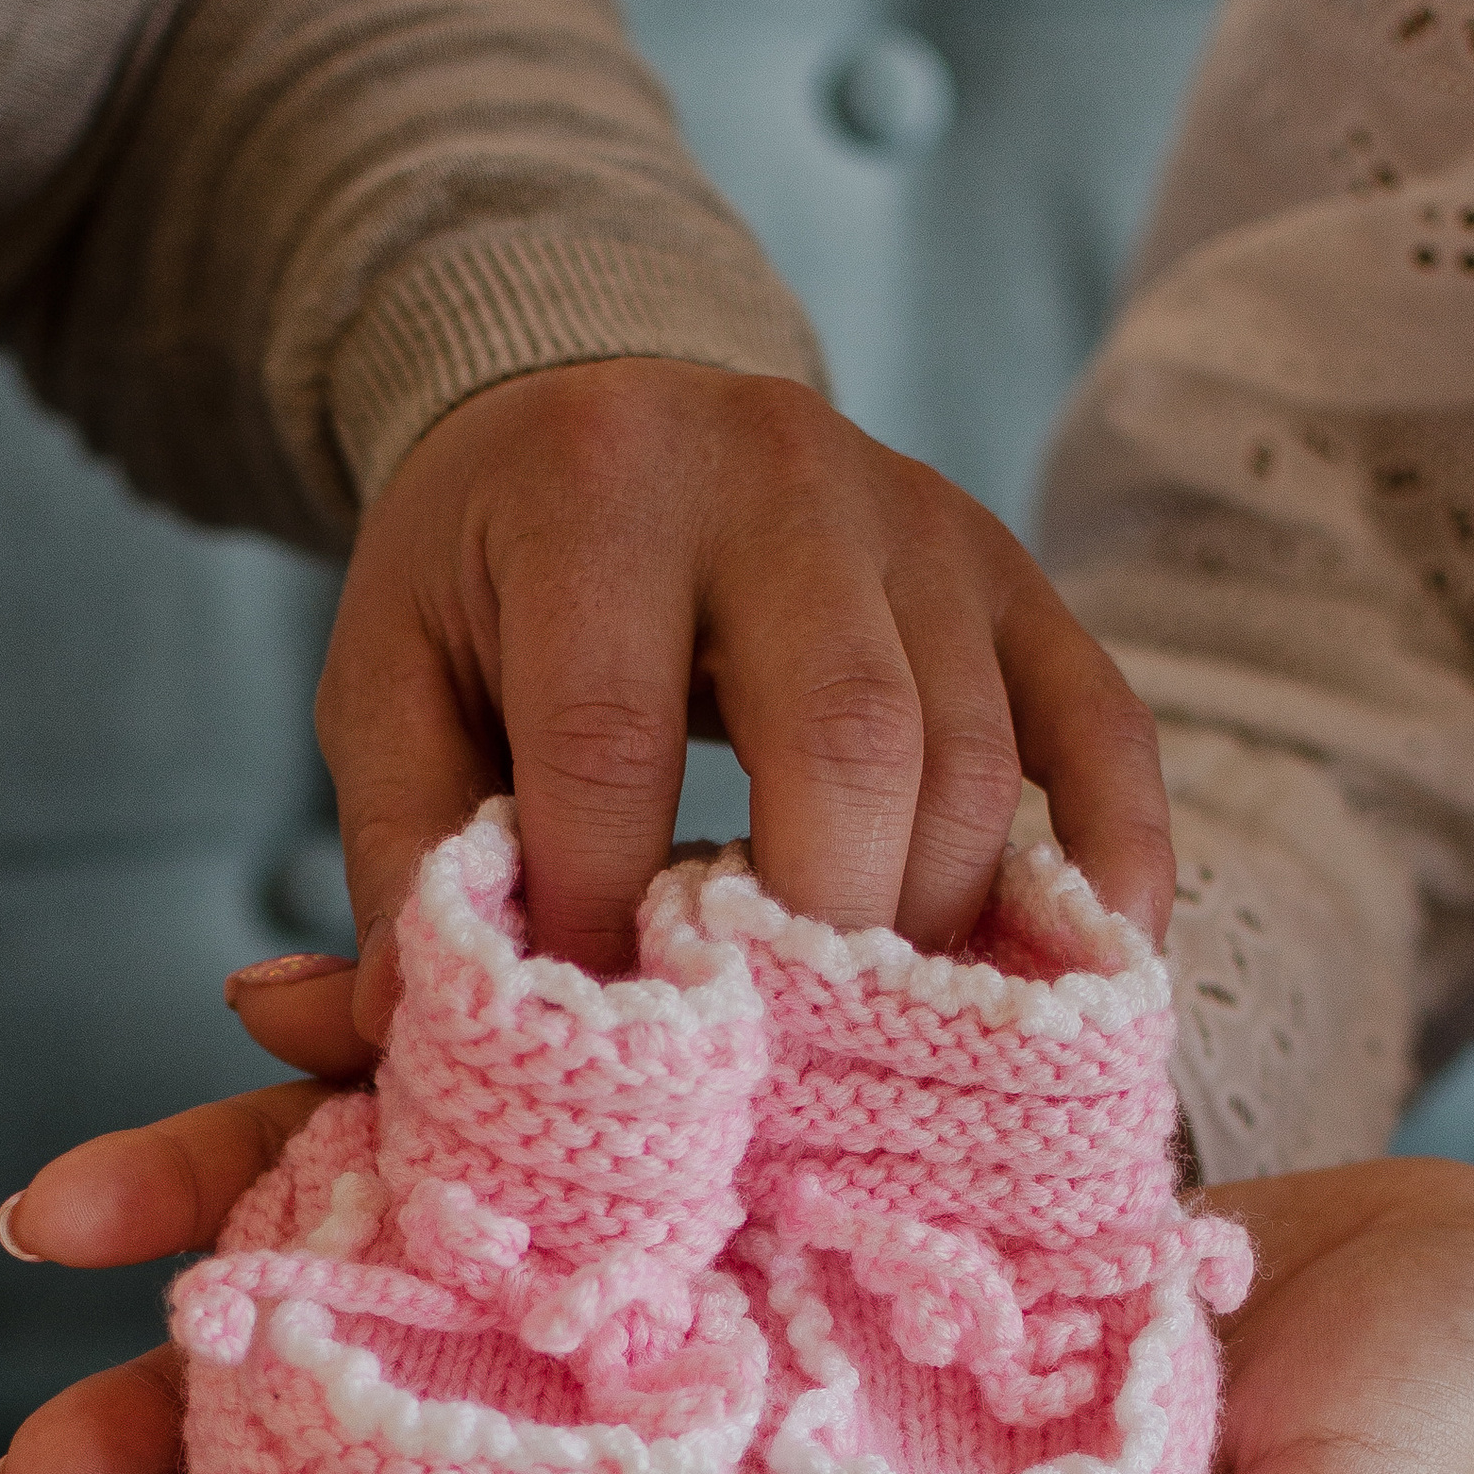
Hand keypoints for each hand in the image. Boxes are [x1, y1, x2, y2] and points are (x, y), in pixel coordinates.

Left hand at [0, 351, 1173, 1473]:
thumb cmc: (486, 589)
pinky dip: (1110, 866)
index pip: (614, 746)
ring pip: (982, 756)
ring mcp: (925, 523)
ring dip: (939, 935)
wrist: (599, 396)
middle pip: (847, 739)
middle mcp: (783, 476)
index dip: (607, 927)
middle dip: (811, 936)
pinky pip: (1104, 731)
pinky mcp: (1019, 576)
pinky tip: (1080, 984)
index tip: (602, 1055)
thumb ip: (392, 871)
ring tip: (879, 1059)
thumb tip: (363, 1048)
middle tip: (772, 1077)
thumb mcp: (393, 695)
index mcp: (596, 493)